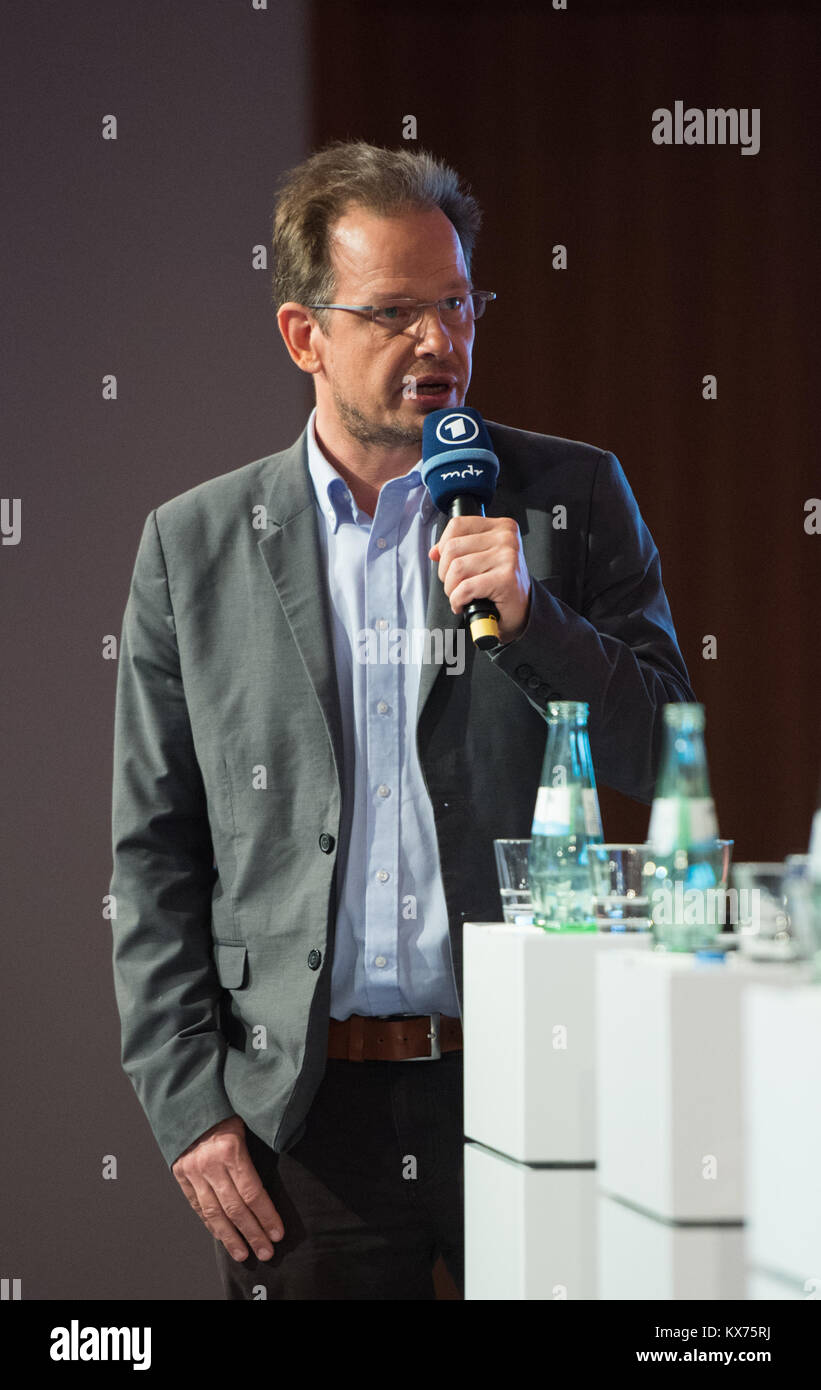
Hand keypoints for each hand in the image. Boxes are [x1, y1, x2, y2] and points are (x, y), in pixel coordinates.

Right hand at [172, 1115, 283, 1262]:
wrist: (188, 1095)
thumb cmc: (226, 1106)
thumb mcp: (248, 1119)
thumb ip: (259, 1147)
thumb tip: (281, 1169)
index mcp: (231, 1147)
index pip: (253, 1192)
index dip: (266, 1216)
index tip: (278, 1233)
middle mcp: (210, 1163)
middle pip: (235, 1208)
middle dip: (253, 1233)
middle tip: (267, 1252)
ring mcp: (193, 1170)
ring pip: (214, 1212)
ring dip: (230, 1237)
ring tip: (244, 1254)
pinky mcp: (181, 1174)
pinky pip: (198, 1205)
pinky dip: (211, 1223)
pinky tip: (222, 1236)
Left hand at [429, 515, 531, 644]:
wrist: (522, 609)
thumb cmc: (501, 584)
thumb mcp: (481, 558)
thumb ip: (459, 549)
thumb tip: (434, 552)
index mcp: (501, 527)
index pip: (457, 525)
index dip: (443, 546)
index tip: (448, 563)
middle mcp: (506, 538)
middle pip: (452, 548)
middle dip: (445, 572)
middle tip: (455, 585)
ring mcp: (508, 557)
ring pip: (457, 568)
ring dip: (451, 589)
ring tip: (460, 595)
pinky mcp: (506, 578)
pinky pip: (466, 588)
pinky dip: (457, 600)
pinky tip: (463, 604)